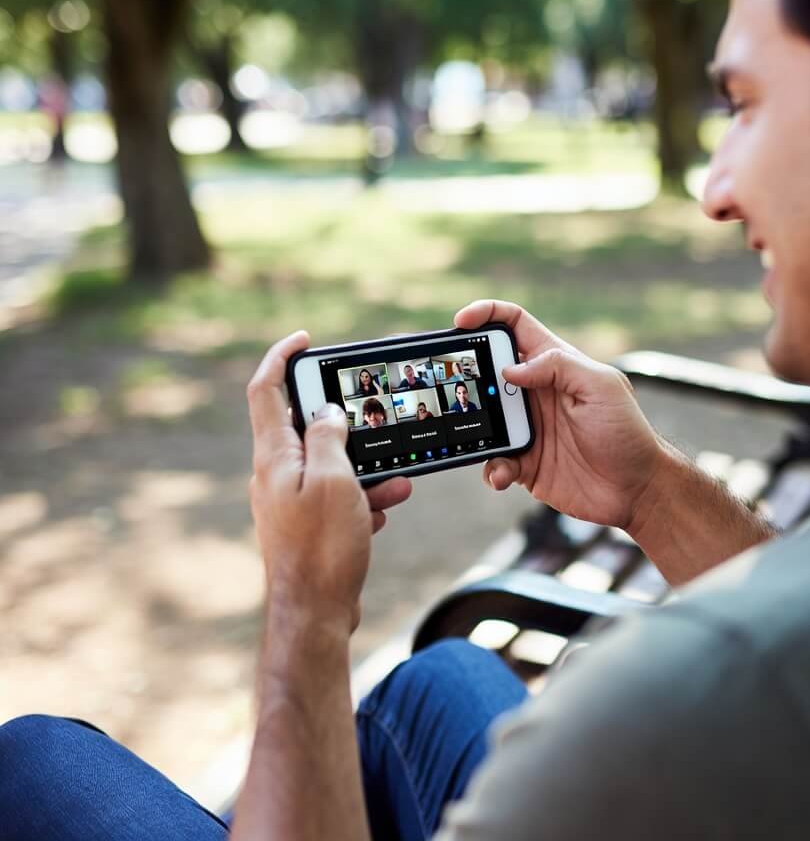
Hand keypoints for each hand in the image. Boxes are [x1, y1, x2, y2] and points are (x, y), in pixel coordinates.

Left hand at [246, 332, 411, 632]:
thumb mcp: (334, 480)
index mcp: (274, 456)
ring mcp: (290, 500)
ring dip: (365, 466)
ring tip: (397, 478)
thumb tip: (327, 413)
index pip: (266, 390)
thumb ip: (329, 438)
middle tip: (372, 421)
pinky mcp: (307, 524)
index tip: (304, 340)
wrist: (315, 614)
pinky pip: (337, 495)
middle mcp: (276, 474)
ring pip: (330, 465)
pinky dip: (363, 495)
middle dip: (345, 424)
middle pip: (304, 427)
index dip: (282, 358)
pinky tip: (385, 508)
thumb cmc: (322, 548)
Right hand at [454, 301, 663, 533]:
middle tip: (457, 386)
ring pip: (484, 418)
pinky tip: (503, 473)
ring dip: (476, 428)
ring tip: (481, 438)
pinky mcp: (525, 462)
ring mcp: (528, 427)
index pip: (515, 326)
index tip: (462, 322)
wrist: (636, 491)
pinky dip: (492, 467)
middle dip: (468, 375)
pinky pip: (494, 460)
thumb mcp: (601, 387)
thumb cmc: (628, 433)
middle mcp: (536, 393)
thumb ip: (559, 366)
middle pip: (489, 371)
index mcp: (555, 365)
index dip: (488, 315)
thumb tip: (511, 369)